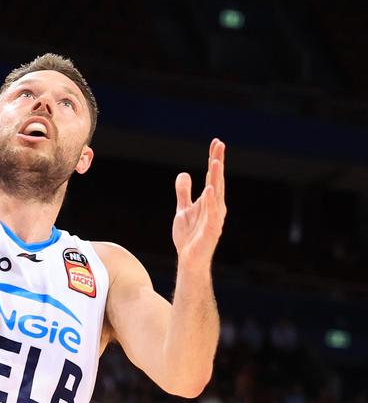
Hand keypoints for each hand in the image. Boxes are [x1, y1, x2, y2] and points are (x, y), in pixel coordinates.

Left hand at [173, 139, 226, 267]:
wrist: (189, 259)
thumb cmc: (189, 235)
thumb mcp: (183, 209)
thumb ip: (184, 193)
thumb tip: (184, 174)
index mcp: (210, 201)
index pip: (213, 176)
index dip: (214, 159)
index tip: (216, 142)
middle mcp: (216, 207)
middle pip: (217, 180)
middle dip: (218, 162)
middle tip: (219, 144)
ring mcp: (214, 218)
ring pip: (216, 194)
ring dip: (216, 178)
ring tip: (215, 162)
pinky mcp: (210, 231)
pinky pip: (212, 214)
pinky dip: (211, 201)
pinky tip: (209, 189)